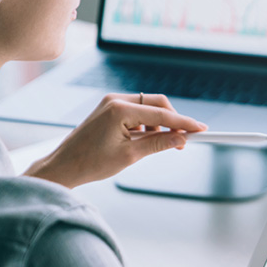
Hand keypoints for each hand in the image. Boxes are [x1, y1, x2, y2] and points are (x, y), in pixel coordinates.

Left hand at [24, 93, 206, 187]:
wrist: (64, 166)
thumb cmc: (92, 163)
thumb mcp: (131, 155)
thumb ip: (159, 144)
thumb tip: (182, 139)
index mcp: (119, 110)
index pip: (162, 114)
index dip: (185, 122)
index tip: (202, 129)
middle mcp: (115, 100)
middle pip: (158, 103)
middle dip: (173, 121)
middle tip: (183, 140)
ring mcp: (111, 102)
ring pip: (148, 107)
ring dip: (159, 124)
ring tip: (158, 145)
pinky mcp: (109, 108)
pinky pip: (137, 111)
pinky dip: (147, 124)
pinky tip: (144, 140)